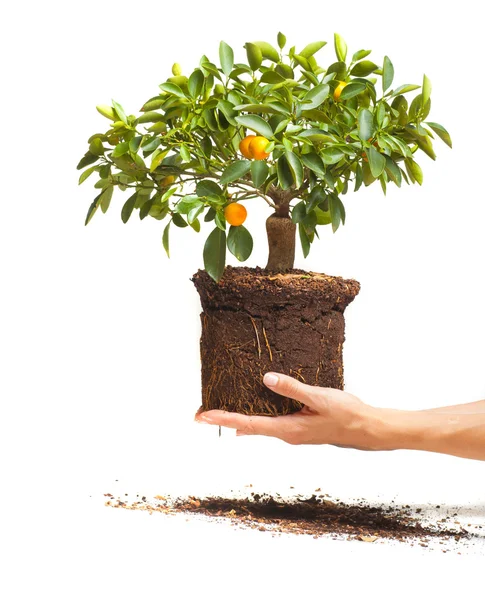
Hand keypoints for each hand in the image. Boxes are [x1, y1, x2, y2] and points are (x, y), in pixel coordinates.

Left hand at [195, 372, 379, 448]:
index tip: (203, 416)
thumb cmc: (346, 414)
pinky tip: (249, 416)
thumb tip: (266, 380)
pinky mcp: (299, 427)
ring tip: (218, 411)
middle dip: (224, 419)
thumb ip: (292, 389)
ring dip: (237, 418)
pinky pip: (269, 422)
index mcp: (288, 429)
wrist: (367, 429)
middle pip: (247, 427)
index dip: (224, 418)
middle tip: (200, 415)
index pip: (248, 423)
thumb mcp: (319, 398)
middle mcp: (286, 434)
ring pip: (258, 425)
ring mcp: (292, 432)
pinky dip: (254, 417)